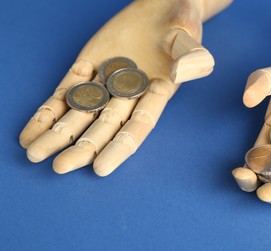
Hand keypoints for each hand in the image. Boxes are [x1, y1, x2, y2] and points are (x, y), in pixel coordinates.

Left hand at [19, 0, 231, 175]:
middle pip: (104, 126)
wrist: (160, 7)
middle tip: (60, 167)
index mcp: (158, 94)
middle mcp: (130, 95)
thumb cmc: (180, 22)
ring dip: (58, 134)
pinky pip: (66, 92)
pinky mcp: (88, 68)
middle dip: (83, 147)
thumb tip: (179, 74)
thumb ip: (191, 57)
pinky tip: (32, 131)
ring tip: (34, 154)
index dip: (120, 147)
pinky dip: (48, 111)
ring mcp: (106, 82)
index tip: (100, 168)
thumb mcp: (188, 36)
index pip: (138, 126)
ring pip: (80, 113)